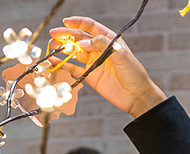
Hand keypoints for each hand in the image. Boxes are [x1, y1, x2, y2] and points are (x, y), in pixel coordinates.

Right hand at [49, 16, 166, 117]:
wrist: (137, 95)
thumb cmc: (134, 72)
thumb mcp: (120, 53)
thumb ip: (101, 44)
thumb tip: (82, 43)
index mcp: (108, 40)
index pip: (90, 27)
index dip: (78, 23)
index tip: (66, 22)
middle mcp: (99, 49)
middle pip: (79, 38)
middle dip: (66, 35)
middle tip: (54, 34)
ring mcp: (93, 62)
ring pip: (74, 52)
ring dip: (63, 48)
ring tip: (52, 46)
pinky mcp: (90, 76)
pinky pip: (73, 69)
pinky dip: (63, 65)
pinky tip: (54, 61)